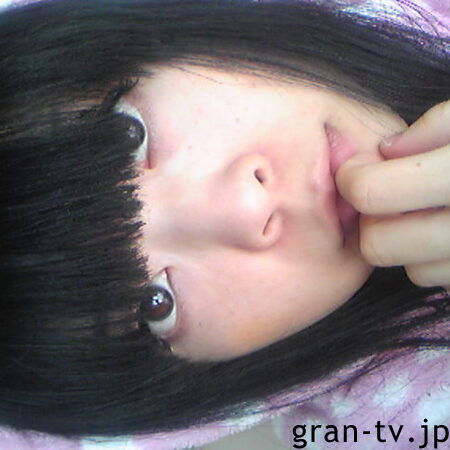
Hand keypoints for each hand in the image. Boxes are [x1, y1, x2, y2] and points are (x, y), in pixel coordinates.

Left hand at [336, 101, 449, 293]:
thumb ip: (437, 126)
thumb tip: (389, 150)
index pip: (371, 193)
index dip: (355, 179)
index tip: (358, 170)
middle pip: (379, 244)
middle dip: (375, 220)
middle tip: (390, 198)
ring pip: (411, 269)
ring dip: (407, 243)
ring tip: (427, 214)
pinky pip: (434, 280)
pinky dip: (430, 259)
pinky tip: (444, 233)